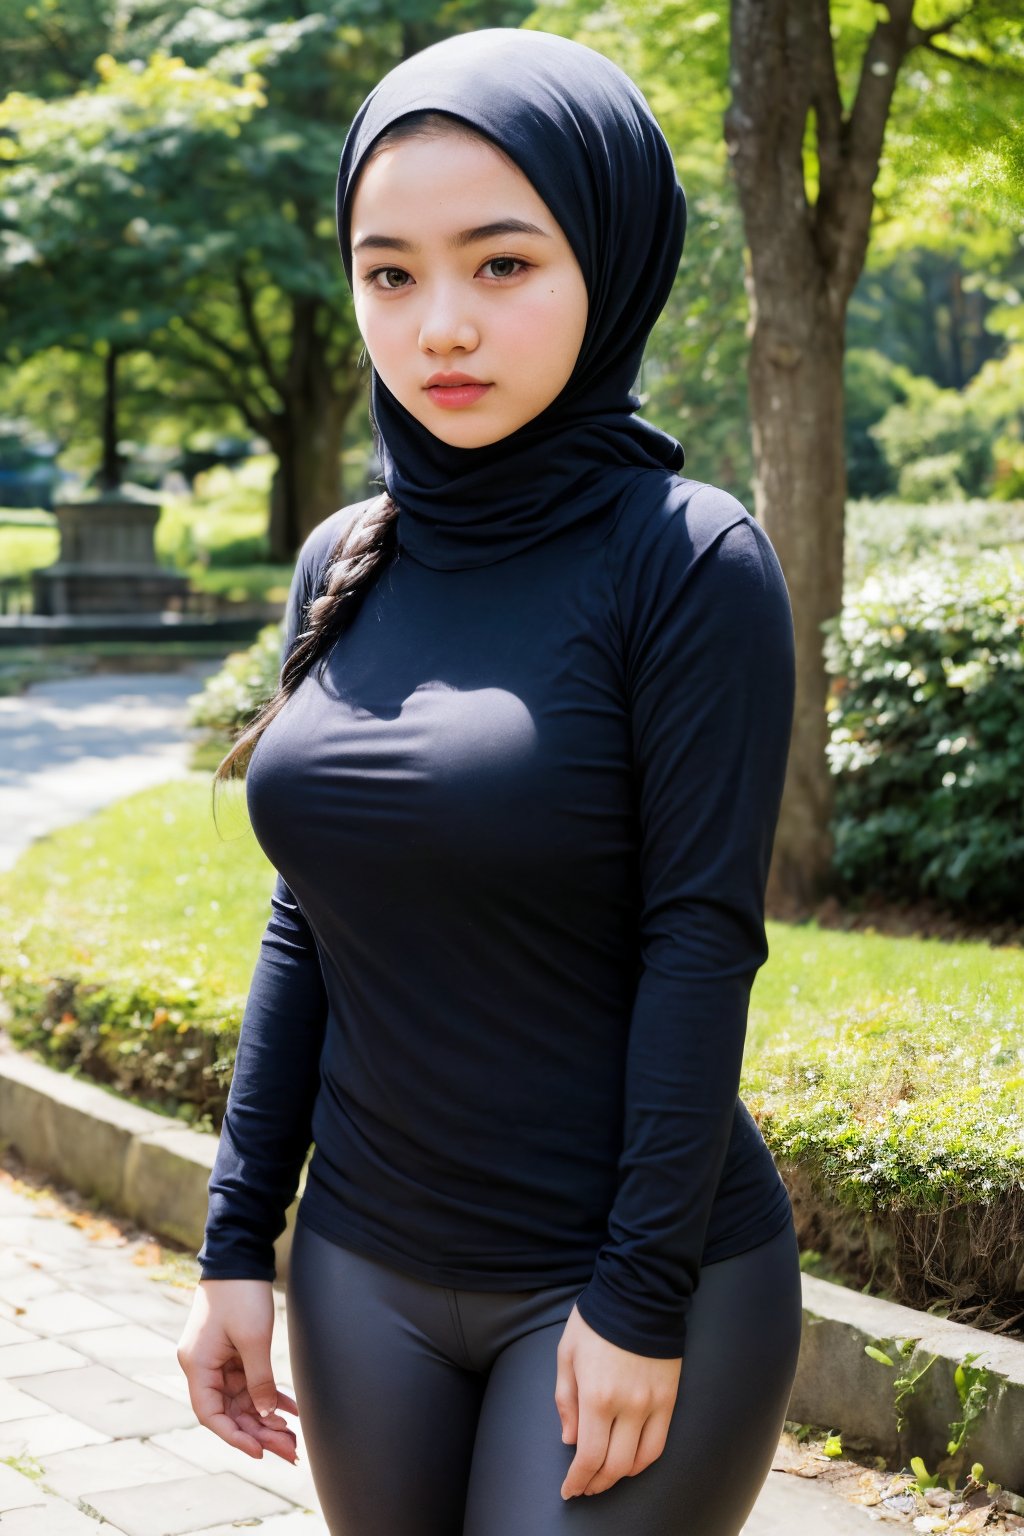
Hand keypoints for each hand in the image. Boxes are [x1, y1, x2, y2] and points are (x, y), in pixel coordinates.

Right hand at [176, 1278, 298, 1463]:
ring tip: (293, 1438)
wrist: (240, 1255)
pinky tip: (290, 1409)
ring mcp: (217, 1359)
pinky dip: (268, 1395)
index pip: (211, 1414)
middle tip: (289, 1451)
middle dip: (258, 1431)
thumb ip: (259, 1380)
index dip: (234, 1436)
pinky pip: (249, 1382)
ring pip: (241, 1400)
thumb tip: (267, 1413)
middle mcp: (202, 1366)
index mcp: (197, 1365)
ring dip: (266, 1417)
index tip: (259, 1452)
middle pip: (229, 1411)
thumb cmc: (241, 1293)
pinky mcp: (231, 1351)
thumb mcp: (253, 1339)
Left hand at [555, 1303, 680, 1498]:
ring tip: (604, 1477)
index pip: (589, 1457)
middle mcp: (628, 1406)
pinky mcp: (670, 1399)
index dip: (577, 1480)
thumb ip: (565, 1401)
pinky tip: (630, 1462)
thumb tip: (570, 1440)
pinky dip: (643, 1461)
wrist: (639, 1293)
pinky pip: (659, 1443)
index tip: (568, 1490)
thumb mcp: (567, 1355)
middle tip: (583, 1486)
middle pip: (615, 1466)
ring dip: (619, 1476)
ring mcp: (653, 1404)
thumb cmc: (596, 1321)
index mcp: (597, 1396)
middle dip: (596, 1483)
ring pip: (639, 1461)